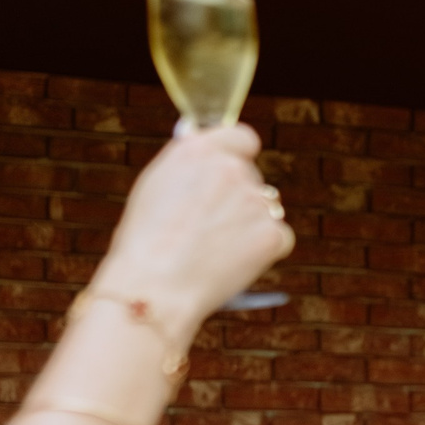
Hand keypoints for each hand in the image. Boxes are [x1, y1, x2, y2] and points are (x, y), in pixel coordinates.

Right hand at [92, 124, 294, 329]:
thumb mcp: (156, 186)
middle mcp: (230, 169)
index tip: (232, 173)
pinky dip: (265, 252)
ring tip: (214, 250)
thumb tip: (202, 142)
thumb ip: (188, 164)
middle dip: (239, 200)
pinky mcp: (272, 232)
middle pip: (252, 179)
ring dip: (250, 226)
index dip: (239, 157)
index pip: (242, 138)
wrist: (154, 286)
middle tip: (209, 229)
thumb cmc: (145, 242)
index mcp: (198, 150)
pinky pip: (280, 238)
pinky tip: (234, 263)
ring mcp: (255, 200)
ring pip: (266, 210)